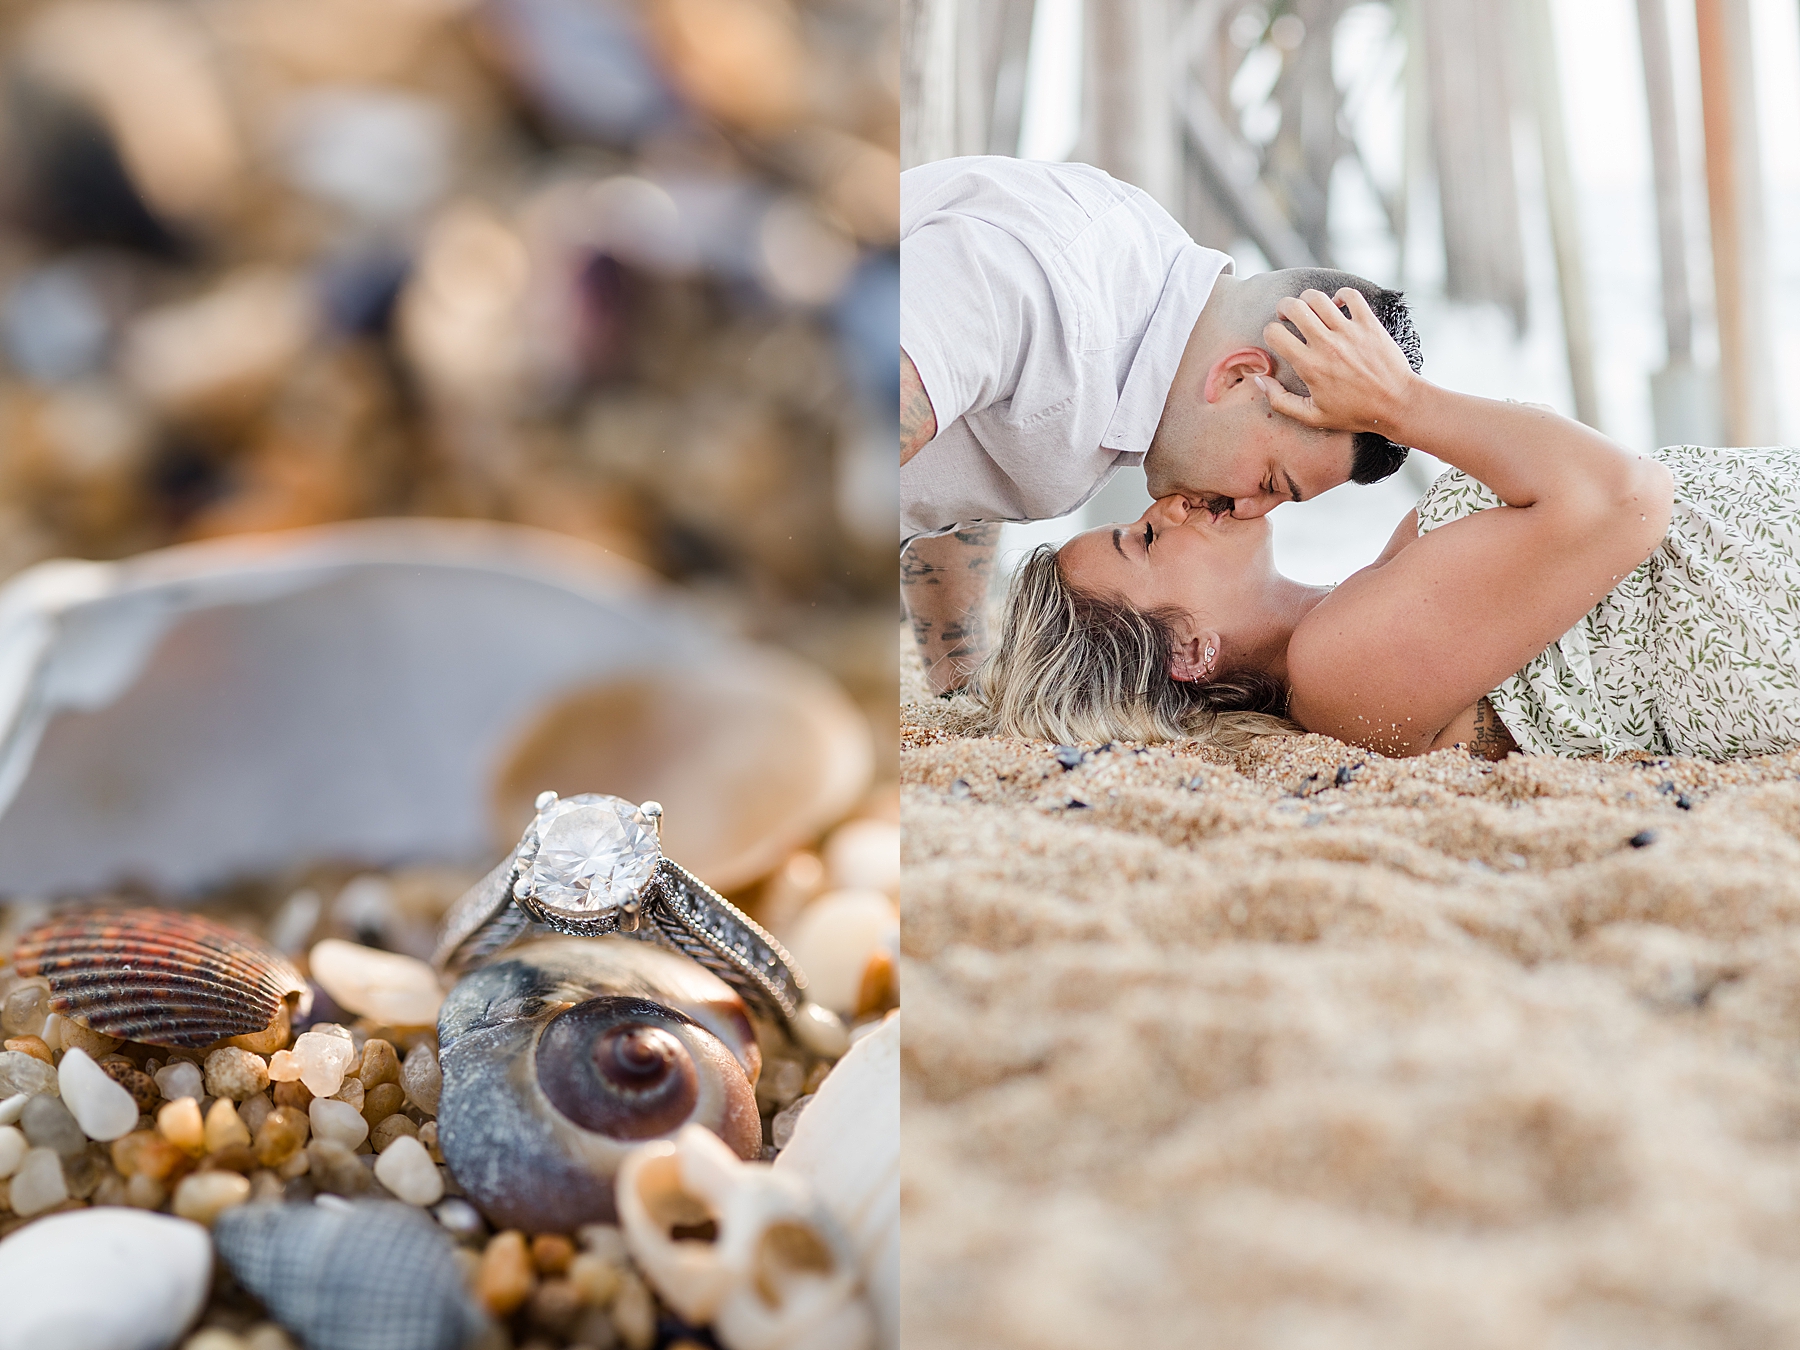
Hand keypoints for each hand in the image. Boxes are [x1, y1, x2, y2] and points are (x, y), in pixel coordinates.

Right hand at [1257, 288, 1419, 436]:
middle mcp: (1327, 345)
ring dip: (1308, 299)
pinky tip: (1339, 306)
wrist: (1397, 404)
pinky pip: (1351, 296)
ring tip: (1310, 309)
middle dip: (1284, 307)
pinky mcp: (1369, 324)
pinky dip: (1341, 295)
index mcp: (1310, 366)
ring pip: (1318, 298)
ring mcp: (1350, 332)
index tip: (1277, 338)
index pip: (1274, 333)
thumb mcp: (1312, 416)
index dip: (1270, 332)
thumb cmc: (1354, 413)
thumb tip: (1260, 381)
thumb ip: (1280, 401)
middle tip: (1287, 316)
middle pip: (1294, 307)